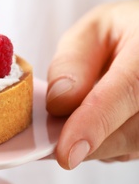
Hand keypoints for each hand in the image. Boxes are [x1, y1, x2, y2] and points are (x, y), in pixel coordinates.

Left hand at [46, 0, 138, 169]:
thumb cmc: (122, 32)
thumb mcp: (93, 31)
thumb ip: (73, 62)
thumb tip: (58, 104)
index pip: (126, 91)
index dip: (93, 124)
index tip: (65, 152)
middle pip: (131, 130)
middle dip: (87, 141)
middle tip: (53, 141)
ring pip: (133, 145)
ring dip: (96, 144)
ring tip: (74, 123)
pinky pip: (134, 147)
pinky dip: (107, 143)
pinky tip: (95, 125)